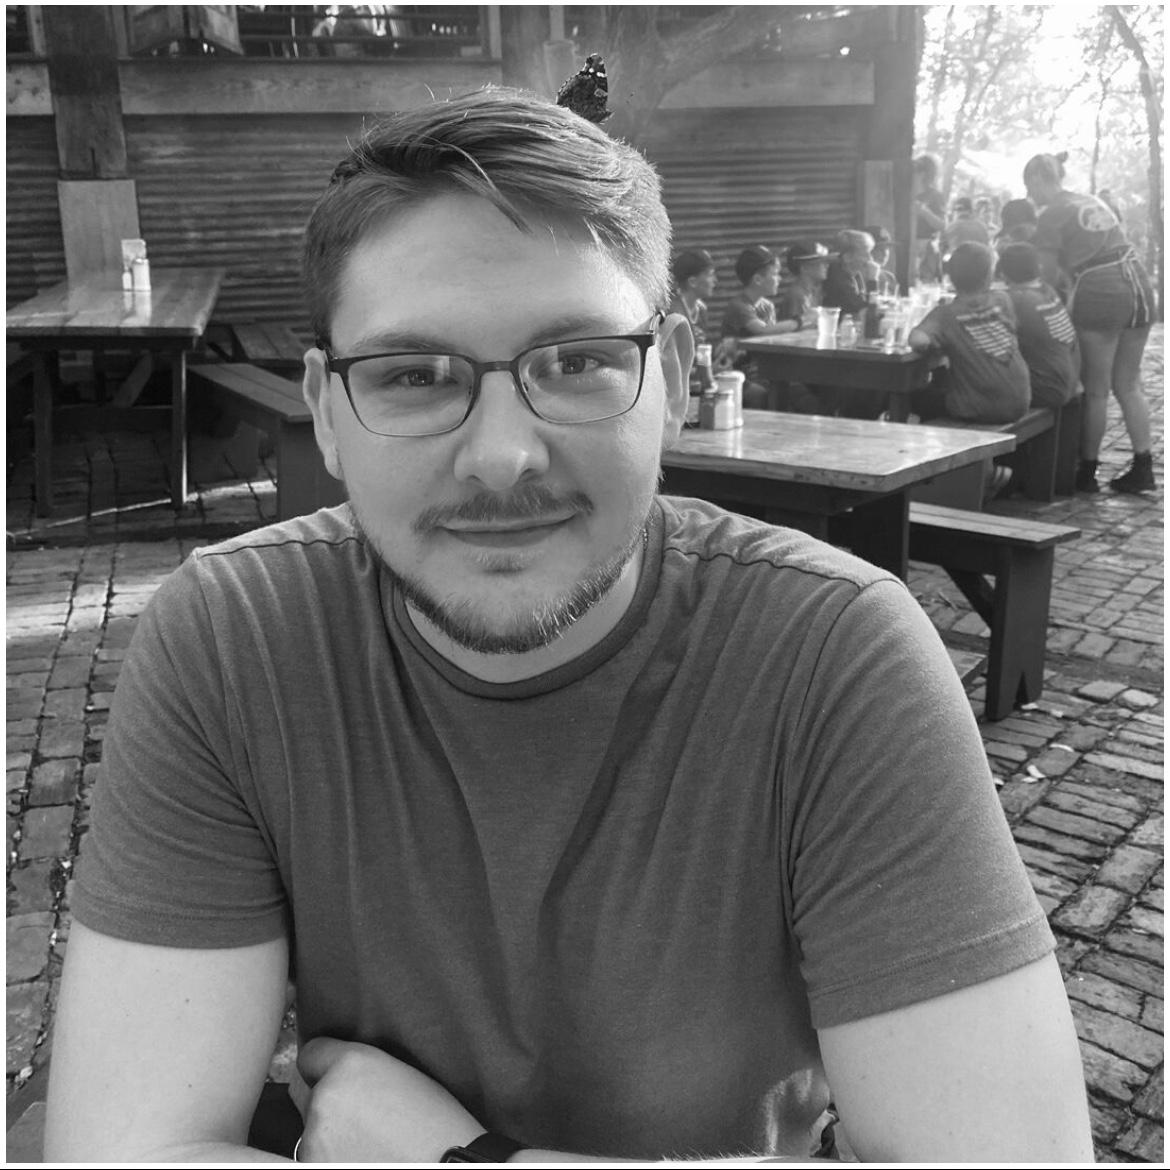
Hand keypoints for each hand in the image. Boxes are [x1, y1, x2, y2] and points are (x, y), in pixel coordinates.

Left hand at [290, 1037, 482, 1162]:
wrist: (445, 1165)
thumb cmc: (437, 1124)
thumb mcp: (403, 1075)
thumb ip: (361, 1070)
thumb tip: (339, 1076)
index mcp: (351, 1064)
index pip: (310, 1054)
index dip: (324, 1065)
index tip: (333, 1074)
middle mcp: (325, 1097)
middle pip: (306, 1094)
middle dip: (324, 1100)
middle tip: (358, 1116)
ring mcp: (314, 1139)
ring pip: (311, 1131)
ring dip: (329, 1136)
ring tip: (369, 1144)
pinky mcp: (313, 1167)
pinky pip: (315, 1158)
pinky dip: (333, 1160)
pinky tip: (366, 1158)